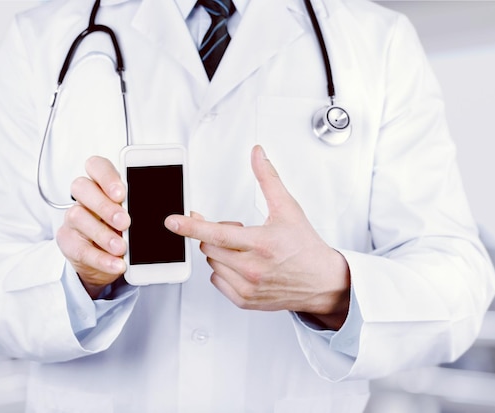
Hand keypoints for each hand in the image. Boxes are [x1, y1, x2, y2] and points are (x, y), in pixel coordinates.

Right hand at [56, 156, 130, 298]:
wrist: (107, 259)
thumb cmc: (122, 229)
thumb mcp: (135, 215)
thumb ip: (141, 208)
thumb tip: (167, 213)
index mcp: (101, 183)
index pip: (96, 166)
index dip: (106, 176)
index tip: (121, 193)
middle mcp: (84, 197)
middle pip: (82, 187)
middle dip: (104, 205)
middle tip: (125, 222)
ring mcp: (73, 218)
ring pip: (77, 216)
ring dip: (102, 234)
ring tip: (122, 247)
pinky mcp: (67, 241)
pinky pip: (79, 248)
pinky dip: (100, 258)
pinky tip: (117, 263)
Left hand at [165, 145, 350, 329]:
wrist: (322, 282)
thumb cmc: (305, 246)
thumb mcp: (288, 208)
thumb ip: (268, 179)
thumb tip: (257, 154)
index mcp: (261, 244)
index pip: (217, 234)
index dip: (191, 227)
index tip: (172, 222)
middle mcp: (253, 269)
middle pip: (209, 247)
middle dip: (217, 234)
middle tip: (239, 231)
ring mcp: (248, 287)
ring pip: (212, 263)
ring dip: (220, 253)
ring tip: (245, 250)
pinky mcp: (245, 300)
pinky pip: (216, 281)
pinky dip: (223, 271)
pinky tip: (243, 265)